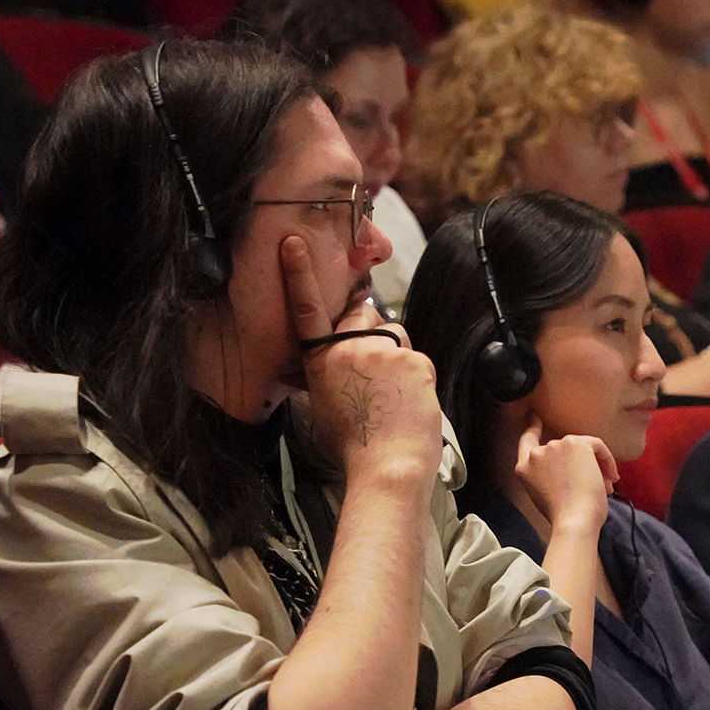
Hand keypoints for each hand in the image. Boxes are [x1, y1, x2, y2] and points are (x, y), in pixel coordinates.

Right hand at [284, 239, 442, 487]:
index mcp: (320, 361)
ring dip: (394, 354)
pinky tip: (409, 402)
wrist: (388, 466)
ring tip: (392, 395)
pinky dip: (415, 376)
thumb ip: (329, 374)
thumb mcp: (323, 407)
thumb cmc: (353, 447)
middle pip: (362, 315)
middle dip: (368, 329)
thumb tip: (338, 365)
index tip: (293, 243)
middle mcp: (349, 348)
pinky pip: (416, 358)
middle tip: (373, 369)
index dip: (298, 275)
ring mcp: (384, 352)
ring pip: (395, 336)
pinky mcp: (414, 360)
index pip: (306, 311)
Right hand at [514, 417, 616, 534]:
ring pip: (582, 448)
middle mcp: (537, 454)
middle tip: (598, 486)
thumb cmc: (564, 516)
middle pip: (562, 448)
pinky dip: (607, 461)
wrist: (573, 520)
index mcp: (524, 468)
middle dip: (580, 465)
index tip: (536, 418)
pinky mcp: (575, 444)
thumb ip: (550, 476)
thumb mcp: (545, 494)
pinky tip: (612, 479)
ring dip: (596, 466)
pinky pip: (597, 445)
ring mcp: (555, 446)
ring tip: (605, 488)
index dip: (532, 428)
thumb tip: (574, 470)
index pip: (526, 441)